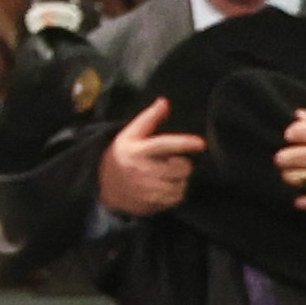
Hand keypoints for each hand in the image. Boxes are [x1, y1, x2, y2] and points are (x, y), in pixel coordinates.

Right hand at [97, 98, 202, 219]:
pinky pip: (178, 196)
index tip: (201, 143)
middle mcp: (143, 170)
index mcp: (138, 150)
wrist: (104, 188)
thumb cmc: (122, 156)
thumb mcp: (129, 135)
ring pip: (182, 183)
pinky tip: (164, 187)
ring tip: (165, 175)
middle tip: (169, 162)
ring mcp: (149, 189)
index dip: (183, 143)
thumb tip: (164, 101)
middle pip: (182, 167)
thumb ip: (149, 118)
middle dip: (181, 163)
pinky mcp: (155, 203)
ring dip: (179, 179)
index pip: (164, 145)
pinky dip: (176, 192)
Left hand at [275, 109, 305, 208]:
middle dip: (286, 158)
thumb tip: (298, 115)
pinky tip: (300, 201)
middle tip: (294, 159)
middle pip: (285, 158)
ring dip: (293, 178)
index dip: (293, 136)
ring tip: (298, 175)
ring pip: (294, 179)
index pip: (291, 133)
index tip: (299, 139)